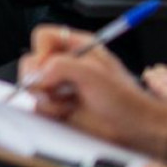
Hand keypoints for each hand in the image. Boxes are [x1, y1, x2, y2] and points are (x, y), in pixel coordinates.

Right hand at [21, 24, 166, 160]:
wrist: (135, 129)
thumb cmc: (125, 100)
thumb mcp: (93, 74)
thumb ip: (60, 66)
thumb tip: (37, 74)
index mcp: (77, 47)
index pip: (43, 37)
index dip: (41, 51)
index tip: (50, 67)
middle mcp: (66, 63)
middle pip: (31, 61)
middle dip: (40, 78)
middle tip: (56, 88)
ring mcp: (61, 85)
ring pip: (31, 84)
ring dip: (46, 96)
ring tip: (68, 102)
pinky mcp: (58, 104)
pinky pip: (37, 104)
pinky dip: (49, 109)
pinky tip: (68, 111)